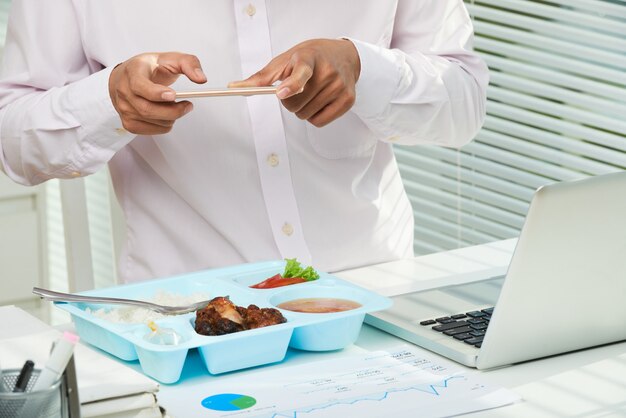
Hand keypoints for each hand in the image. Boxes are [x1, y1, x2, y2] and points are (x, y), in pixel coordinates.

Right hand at [109, 52, 206, 134]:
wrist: (128, 78)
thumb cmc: (151, 68)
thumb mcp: (171, 58)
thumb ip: (189, 63)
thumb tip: (202, 79)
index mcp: (132, 71)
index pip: (139, 86)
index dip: (156, 93)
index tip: (173, 95)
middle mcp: (124, 91)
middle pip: (148, 109)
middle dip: (173, 111)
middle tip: (188, 105)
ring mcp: (124, 108)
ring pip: (153, 122)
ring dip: (171, 117)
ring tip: (174, 105)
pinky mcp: (128, 123)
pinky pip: (153, 131)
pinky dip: (165, 125)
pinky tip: (166, 114)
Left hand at [229, 39, 359, 127]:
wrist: (343, 55)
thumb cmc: (309, 57)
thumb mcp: (285, 60)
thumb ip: (261, 77)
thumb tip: (234, 87)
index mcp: (309, 58)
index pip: (300, 73)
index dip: (291, 85)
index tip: (280, 93)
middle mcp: (327, 72)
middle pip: (295, 104)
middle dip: (289, 101)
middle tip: (296, 89)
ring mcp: (339, 87)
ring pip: (305, 115)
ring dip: (301, 109)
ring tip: (309, 93)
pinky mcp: (348, 100)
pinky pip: (319, 122)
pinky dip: (313, 116)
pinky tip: (319, 102)